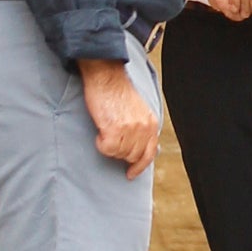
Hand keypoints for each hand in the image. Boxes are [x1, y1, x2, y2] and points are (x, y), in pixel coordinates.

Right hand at [78, 57, 159, 177]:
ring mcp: (130, 130)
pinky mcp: (114, 131)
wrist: (106, 77)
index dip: (139, 166)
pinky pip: (106, 149)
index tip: (130, 173)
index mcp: (150, 123)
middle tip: (111, 136)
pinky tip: (101, 130)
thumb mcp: (138, 110)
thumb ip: (141, 128)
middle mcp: (143, 128)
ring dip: (110, 145)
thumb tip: (140, 148)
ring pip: (118, 154)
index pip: (149, 153)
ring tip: (106, 128)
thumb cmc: (117, 92)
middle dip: (120, 150)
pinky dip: (101, 142)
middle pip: (131, 156)